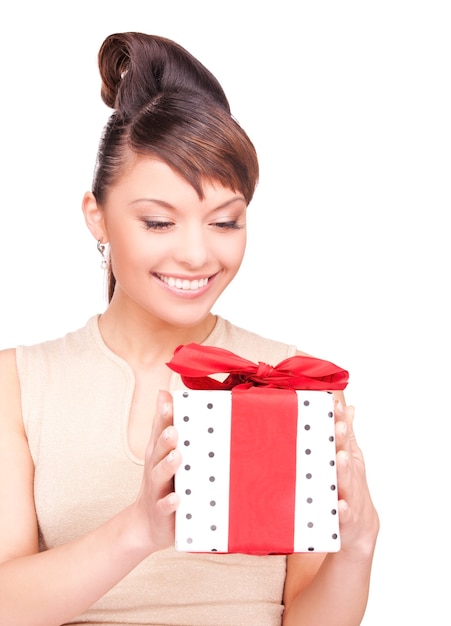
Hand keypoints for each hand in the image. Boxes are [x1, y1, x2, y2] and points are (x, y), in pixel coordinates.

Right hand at [133, 390, 181, 552]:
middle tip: (174, 429)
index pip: (159, 431)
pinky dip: (170, 502)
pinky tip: (177, 498)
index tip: (169, 402)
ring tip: (178, 456)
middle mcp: (155, 469)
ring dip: (168, 466)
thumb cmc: (160, 481)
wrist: (147, 524)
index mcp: (157, 453)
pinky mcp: (163, 512)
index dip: (163, 417)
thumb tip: (165, 392)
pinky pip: (165, 507)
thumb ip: (164, 424)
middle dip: (165, 440)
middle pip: (158, 452)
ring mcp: (157, 490)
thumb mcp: (160, 452)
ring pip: (161, 476)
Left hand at [334, 401, 378, 556]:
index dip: (341, 421)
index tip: (335, 405)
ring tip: (341, 457)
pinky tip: (340, 504)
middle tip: (338, 426)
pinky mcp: (344, 517)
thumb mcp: (352, 459)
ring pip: (345, 481)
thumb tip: (348, 407)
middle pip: (345, 456)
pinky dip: (342, 509)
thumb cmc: (351, 487)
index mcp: (347, 460)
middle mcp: (348, 475)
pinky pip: (343, 513)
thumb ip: (347, 434)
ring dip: (343, 469)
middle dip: (342, 440)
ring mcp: (348, 495)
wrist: (359, 527)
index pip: (344, 438)